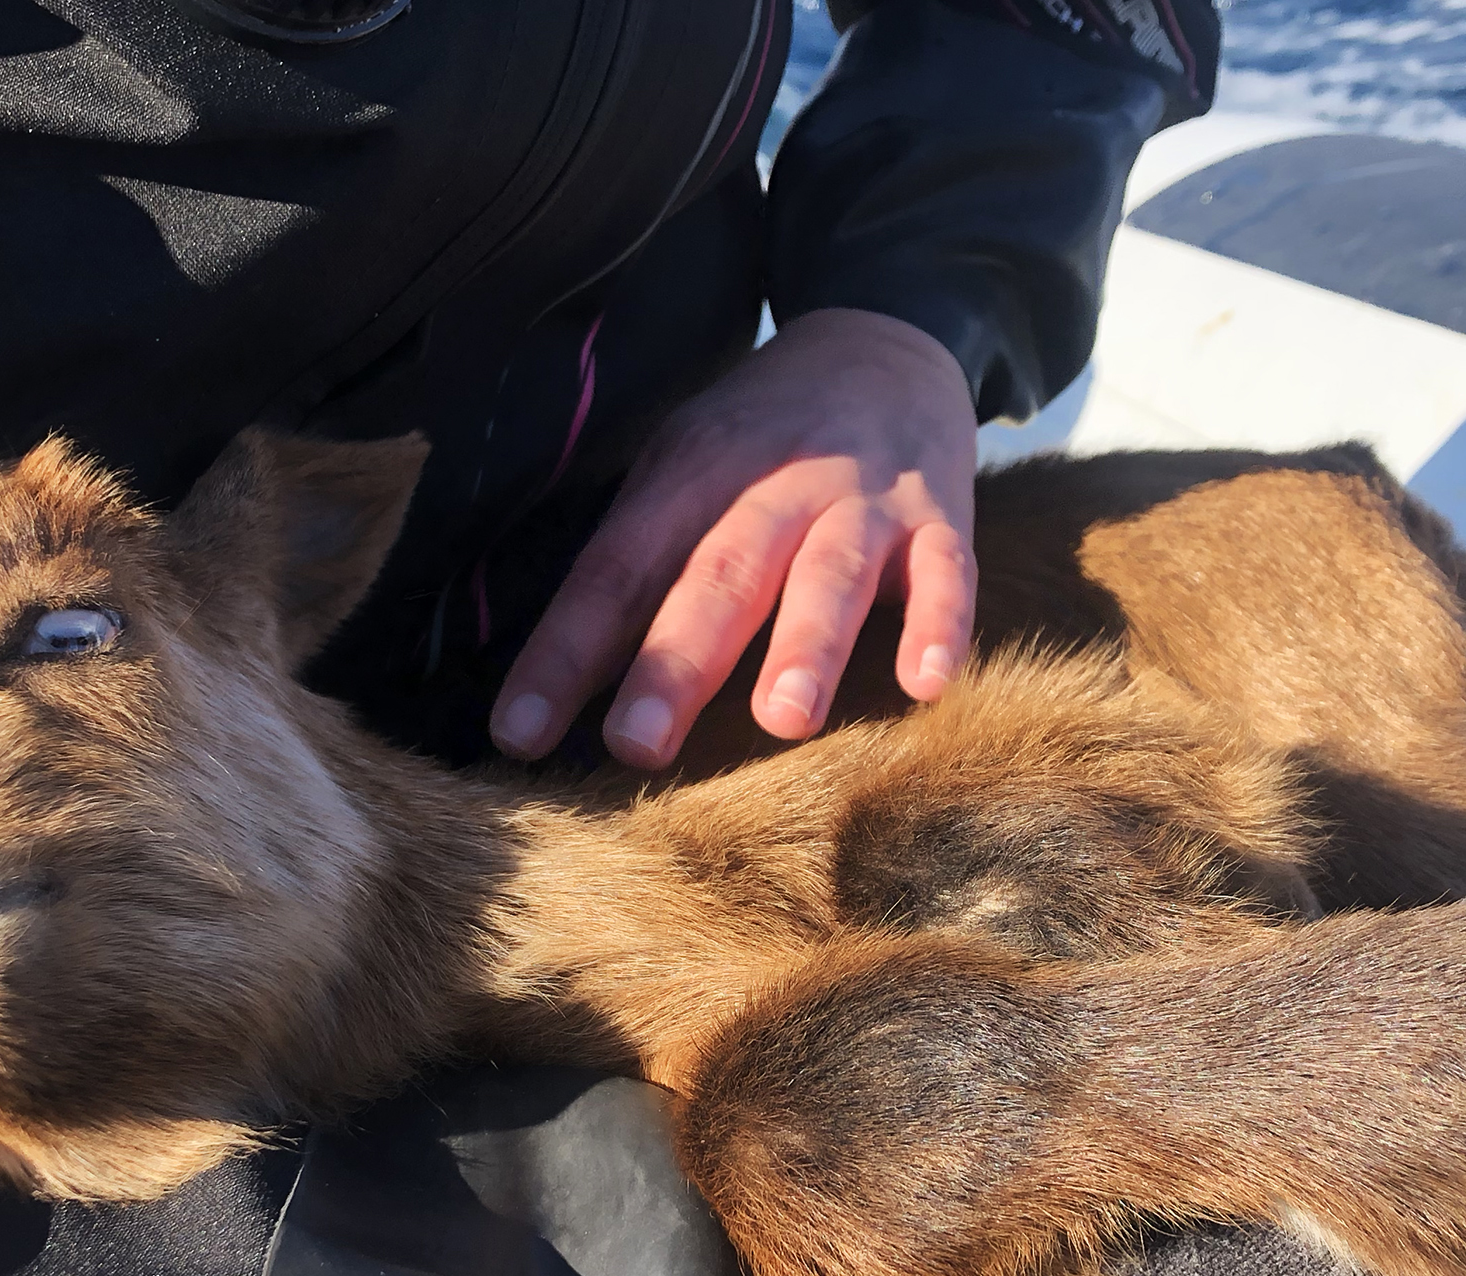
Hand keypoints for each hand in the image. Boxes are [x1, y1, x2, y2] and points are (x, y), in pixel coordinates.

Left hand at [489, 307, 978, 768]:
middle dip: (674, 661)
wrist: (887, 340)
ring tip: (782, 720)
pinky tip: (929, 684)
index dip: (565, 650)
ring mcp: (863, 500)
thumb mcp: (687, 467)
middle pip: (717, 575)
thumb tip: (557, 682)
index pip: (616, 567)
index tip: (518, 734)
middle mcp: (775, 483)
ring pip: (831, 575)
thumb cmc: (763, 439)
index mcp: (691, 471)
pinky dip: (940, 626)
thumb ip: (640, 562)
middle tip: (635, 745)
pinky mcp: (941, 518)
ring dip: (806, 647)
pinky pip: (947, 574)